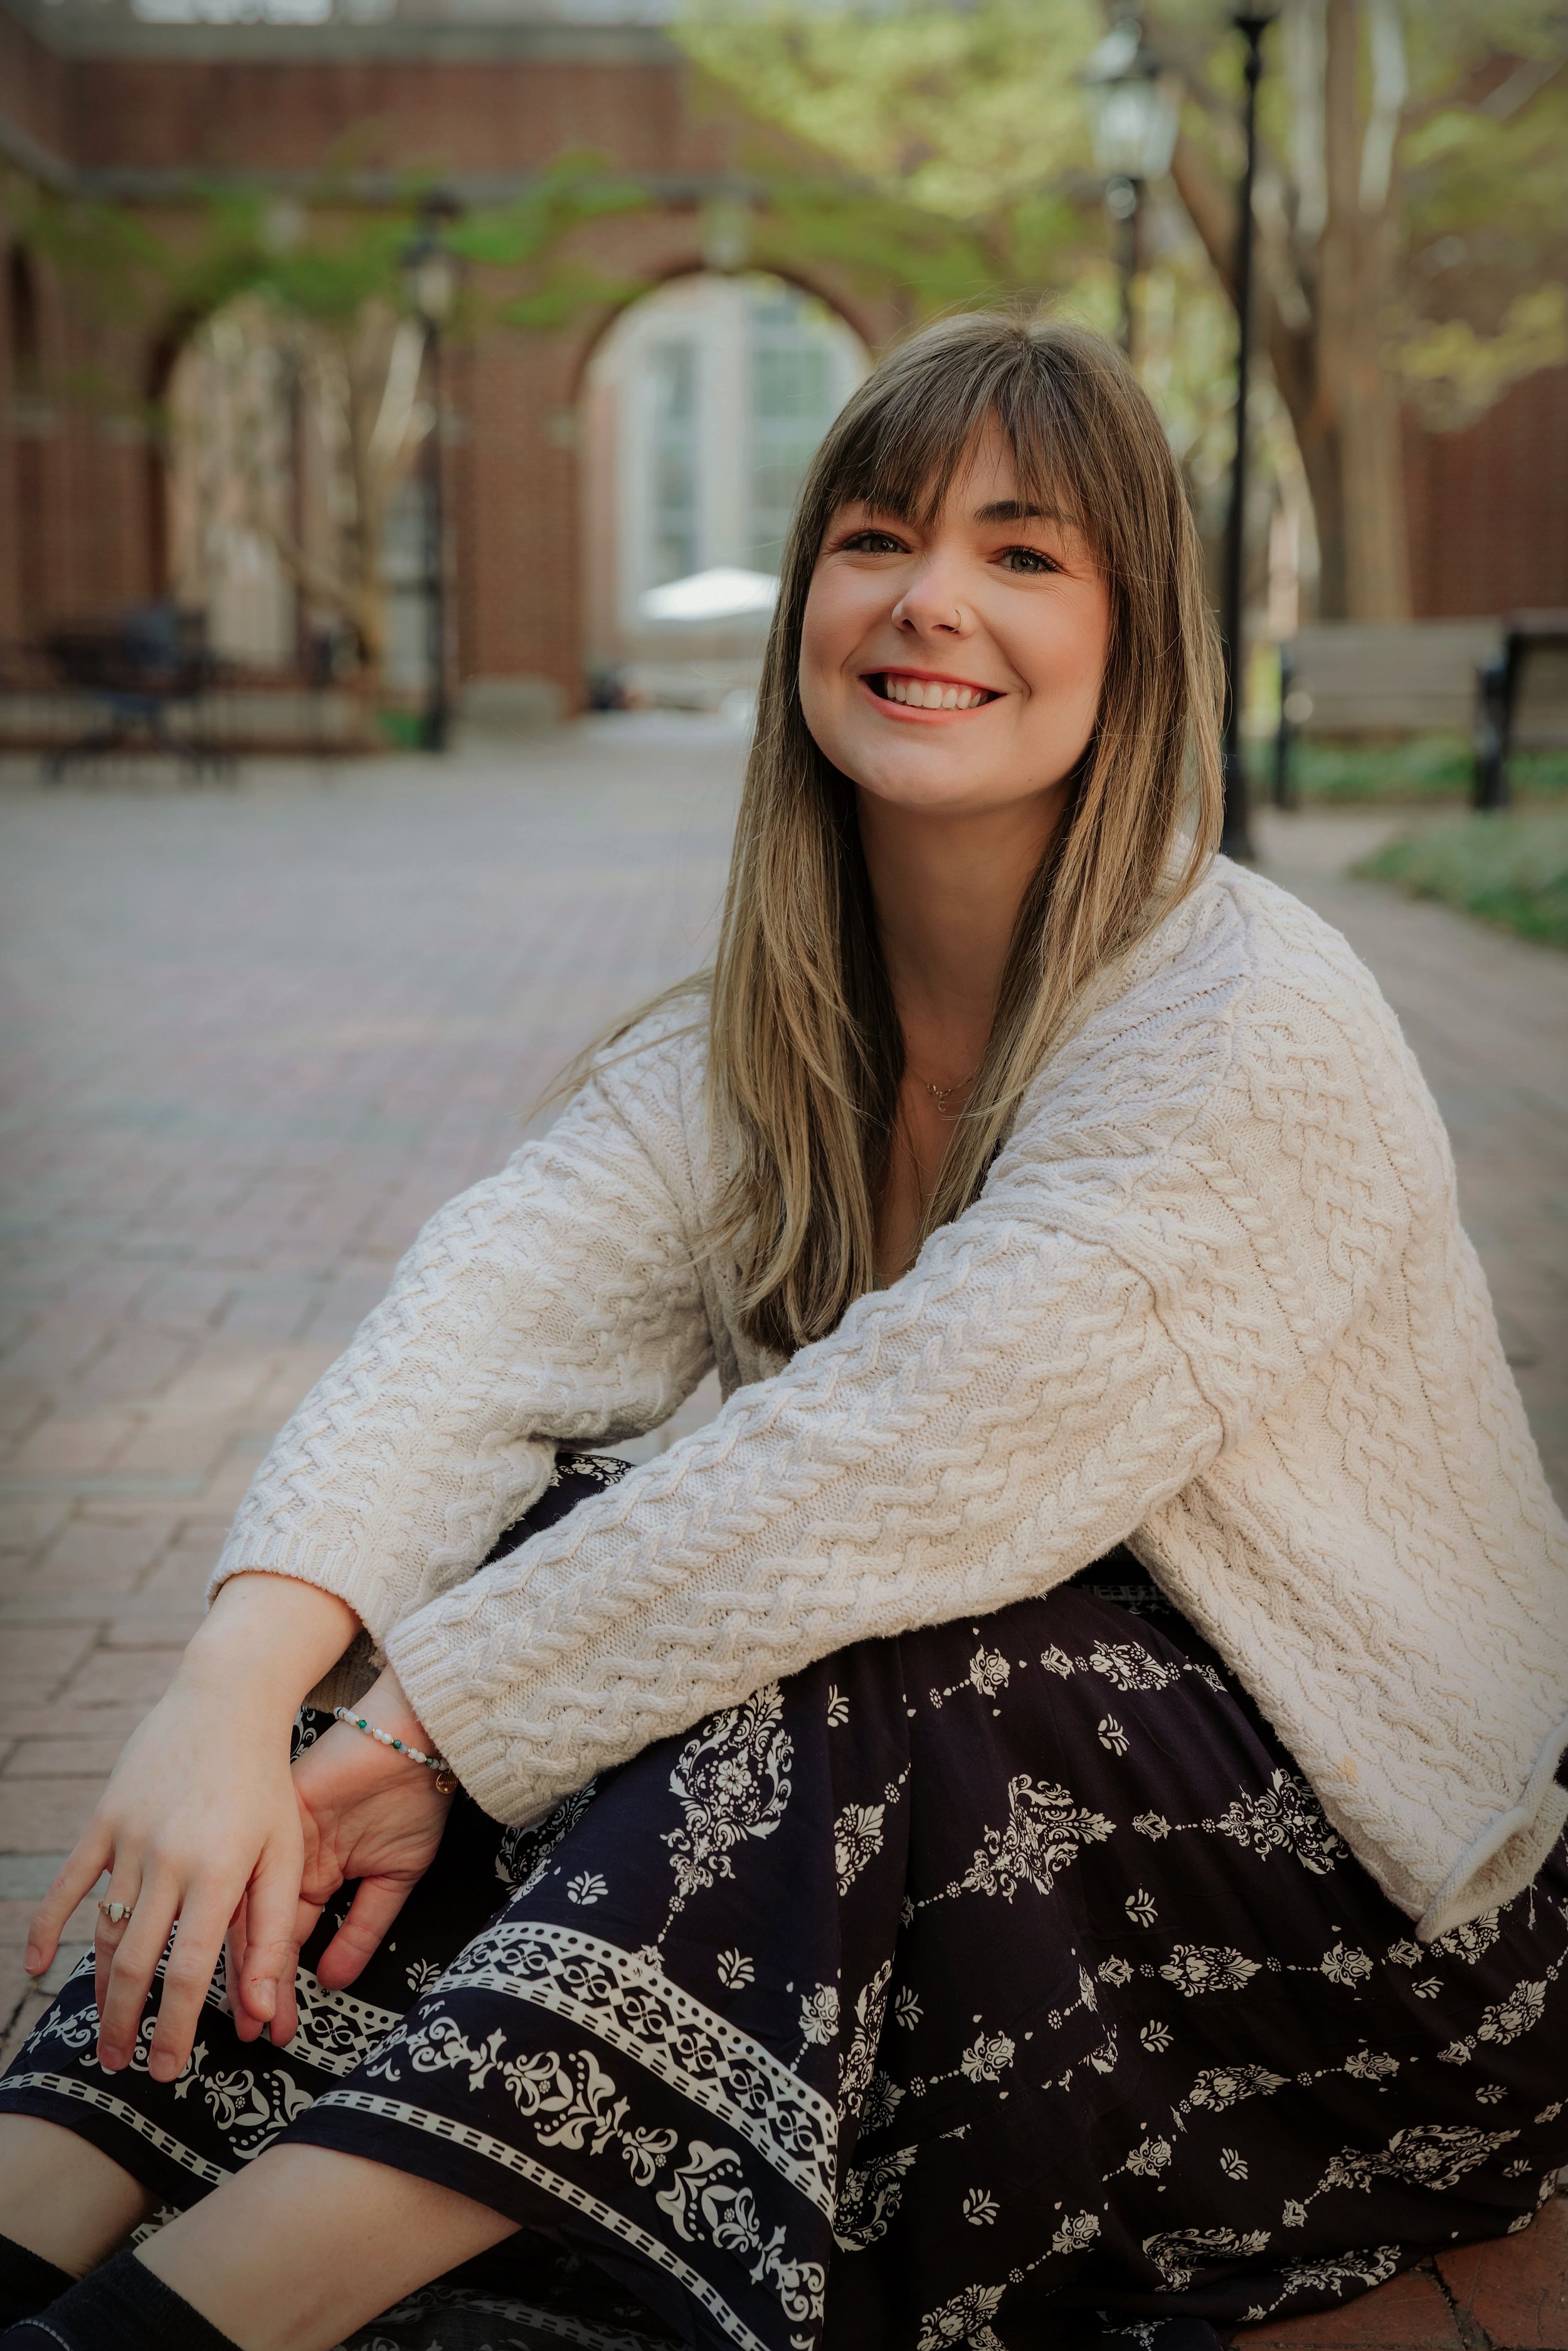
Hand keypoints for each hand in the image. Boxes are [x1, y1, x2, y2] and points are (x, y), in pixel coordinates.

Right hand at [25, 1573, 360, 2082]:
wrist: (228, 1701)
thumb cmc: (266, 1783)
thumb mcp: (284, 1853)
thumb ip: (273, 1932)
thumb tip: (263, 2010)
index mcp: (218, 1874)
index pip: (188, 1972)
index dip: (174, 2028)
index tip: (167, 2070)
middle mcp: (168, 1860)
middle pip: (138, 1963)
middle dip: (129, 2024)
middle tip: (125, 2066)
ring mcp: (130, 1838)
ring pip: (105, 1931)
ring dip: (100, 1988)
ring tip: (104, 2032)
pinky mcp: (105, 1818)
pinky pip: (67, 1882)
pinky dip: (47, 1926)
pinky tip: (37, 1966)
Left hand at [227, 1670, 454, 2031]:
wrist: (417, 1743)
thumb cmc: (415, 1800)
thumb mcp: (396, 1876)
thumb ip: (363, 1928)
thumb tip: (335, 1983)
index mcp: (313, 1876)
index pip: (284, 1942)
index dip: (278, 1988)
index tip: (274, 2032)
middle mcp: (284, 1865)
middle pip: (257, 1935)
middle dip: (255, 1987)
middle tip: (252, 2034)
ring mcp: (273, 1843)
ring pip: (248, 1910)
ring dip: (248, 1962)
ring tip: (248, 2012)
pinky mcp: (271, 1819)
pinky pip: (253, 1871)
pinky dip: (247, 1914)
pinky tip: (241, 1954)